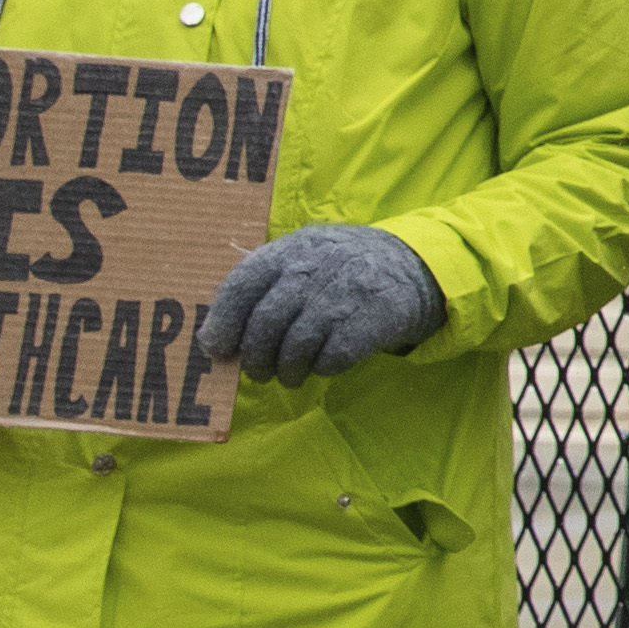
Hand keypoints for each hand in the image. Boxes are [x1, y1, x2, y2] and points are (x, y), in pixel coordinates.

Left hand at [197, 223, 449, 383]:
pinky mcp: (374, 317)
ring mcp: (345, 292)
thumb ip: (263, 290)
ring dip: (287, 370)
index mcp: (291, 251)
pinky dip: (322, 368)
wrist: (413, 266)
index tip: (217, 349)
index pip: (244, 283)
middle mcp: (316, 267)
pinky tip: (324, 365)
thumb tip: (215, 340)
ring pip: (297, 345)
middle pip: (267, 322)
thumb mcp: (304, 261)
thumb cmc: (340, 272)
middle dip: (256, 357)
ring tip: (290, 377)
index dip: (224, 321)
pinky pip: (333, 357)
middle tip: (258, 374)